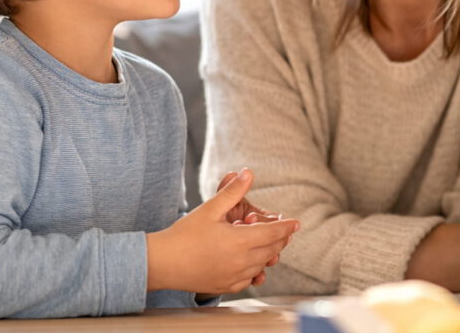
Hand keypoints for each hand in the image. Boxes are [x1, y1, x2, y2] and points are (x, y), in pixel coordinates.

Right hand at [147, 169, 299, 294]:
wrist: (162, 263)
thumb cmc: (184, 234)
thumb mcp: (210, 209)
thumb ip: (232, 191)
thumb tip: (248, 173)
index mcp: (241, 241)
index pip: (273, 234)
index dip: (286, 227)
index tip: (296, 223)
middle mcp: (242, 262)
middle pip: (271, 250)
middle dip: (280, 240)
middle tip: (284, 232)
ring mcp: (234, 277)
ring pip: (262, 265)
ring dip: (268, 254)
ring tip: (269, 245)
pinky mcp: (226, 287)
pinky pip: (249, 279)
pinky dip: (255, 270)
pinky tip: (252, 263)